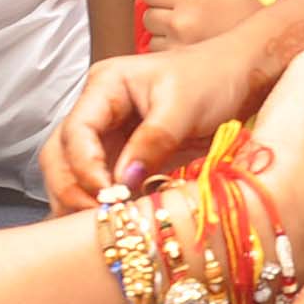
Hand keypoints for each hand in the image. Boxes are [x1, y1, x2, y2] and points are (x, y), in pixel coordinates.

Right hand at [45, 26, 261, 210]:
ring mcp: (109, 135)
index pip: (76, 131)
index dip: (84, 166)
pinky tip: (107, 224)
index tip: (107, 193)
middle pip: (60, 154)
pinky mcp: (125, 158)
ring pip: (72, 173)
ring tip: (102, 226)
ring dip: (80, 200)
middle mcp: (99, 110)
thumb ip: (151, 141)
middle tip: (100, 216)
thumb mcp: (183, 106)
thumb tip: (122, 181)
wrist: (243, 77)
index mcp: (106, 86)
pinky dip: (99, 204)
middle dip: (73, 188)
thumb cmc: (214, 77)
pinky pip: (100, 184)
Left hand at [140, 0, 263, 50]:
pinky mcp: (180, 65)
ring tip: (188, 36)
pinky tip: (189, 50)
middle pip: (148, 15)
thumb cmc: (247, 15)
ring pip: (151, 37)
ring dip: (164, 37)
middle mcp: (182, 20)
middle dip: (161, 16)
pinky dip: (170, 53)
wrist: (269, 48)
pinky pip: (161, 56)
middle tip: (184, 19)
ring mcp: (179, 45)